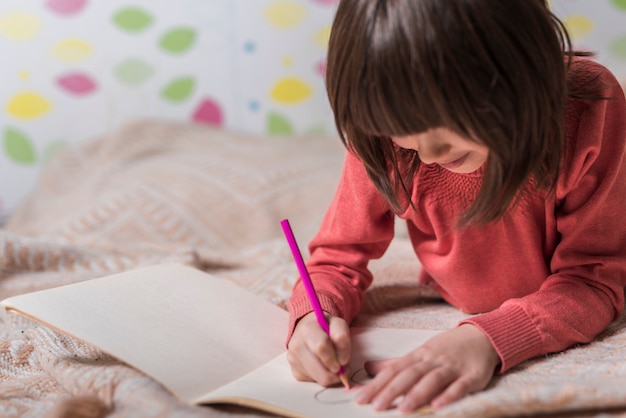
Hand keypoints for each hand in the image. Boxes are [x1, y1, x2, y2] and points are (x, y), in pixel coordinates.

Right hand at [286, 312, 350, 386]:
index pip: (322, 347)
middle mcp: (296, 345)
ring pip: (319, 379)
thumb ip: (342, 338)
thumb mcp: (337, 324)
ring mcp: (293, 360)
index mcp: (307, 328)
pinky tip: (322, 366)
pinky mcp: (295, 372)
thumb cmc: (325, 328)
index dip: (337, 356)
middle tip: (341, 367)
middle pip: (320, 370)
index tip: (344, 359)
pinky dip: (322, 376)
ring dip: (331, 375)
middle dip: (336, 371)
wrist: (307, 330)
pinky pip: (314, 382)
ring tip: (332, 365)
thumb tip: (342, 362)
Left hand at [355, 324, 499, 412]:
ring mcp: (452, 367)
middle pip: (408, 375)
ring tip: (401, 409)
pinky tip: (437, 406)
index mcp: (418, 356)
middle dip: (391, 391)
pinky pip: (459, 387)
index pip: (393, 370)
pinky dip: (448, 396)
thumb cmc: (447, 348)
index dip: (376, 384)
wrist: (482, 336)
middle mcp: (432, 360)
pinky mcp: (471, 376)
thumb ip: (395, 363)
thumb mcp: (419, 353)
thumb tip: (368, 368)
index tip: (359, 398)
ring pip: (431, 380)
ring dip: (416, 394)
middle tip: (374, 406)